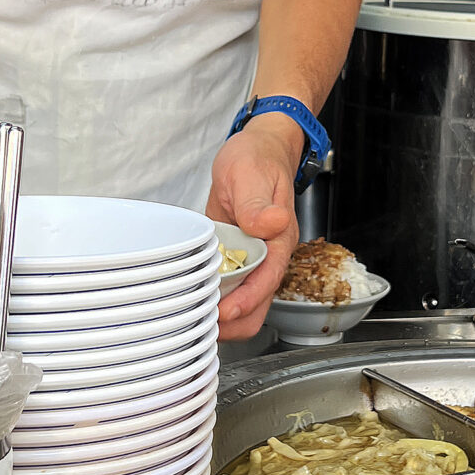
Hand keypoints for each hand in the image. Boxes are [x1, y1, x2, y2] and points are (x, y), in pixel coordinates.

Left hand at [207, 117, 302, 340]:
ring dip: (224, 317)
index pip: (268, 280)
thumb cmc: (257, 159)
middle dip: (235, 322)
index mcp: (279, 237)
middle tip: (203, 323)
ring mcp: (254, 260)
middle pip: (259, 306)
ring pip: (245, 305)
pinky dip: (215, 300)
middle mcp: (269, 254)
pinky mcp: (237, 258)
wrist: (256, 151)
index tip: (223, 313)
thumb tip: (270, 224)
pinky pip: (230, 290)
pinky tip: (195, 300)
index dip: (247, 301)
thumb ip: (258, 204)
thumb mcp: (251, 174)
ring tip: (195, 317)